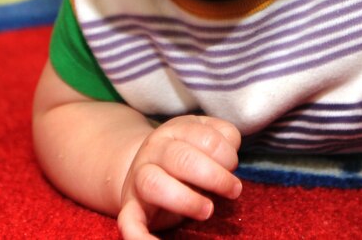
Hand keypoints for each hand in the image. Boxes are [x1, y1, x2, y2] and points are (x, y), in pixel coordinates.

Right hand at [117, 115, 242, 239]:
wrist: (144, 165)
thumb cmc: (188, 154)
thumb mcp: (204, 136)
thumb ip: (223, 138)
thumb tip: (229, 158)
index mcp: (176, 132)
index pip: (205, 138)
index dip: (226, 154)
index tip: (232, 166)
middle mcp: (154, 151)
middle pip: (180, 158)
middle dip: (213, 176)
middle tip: (233, 190)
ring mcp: (139, 179)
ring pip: (152, 184)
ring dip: (185, 199)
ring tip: (208, 211)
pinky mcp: (132, 207)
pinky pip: (128, 221)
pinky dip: (139, 236)